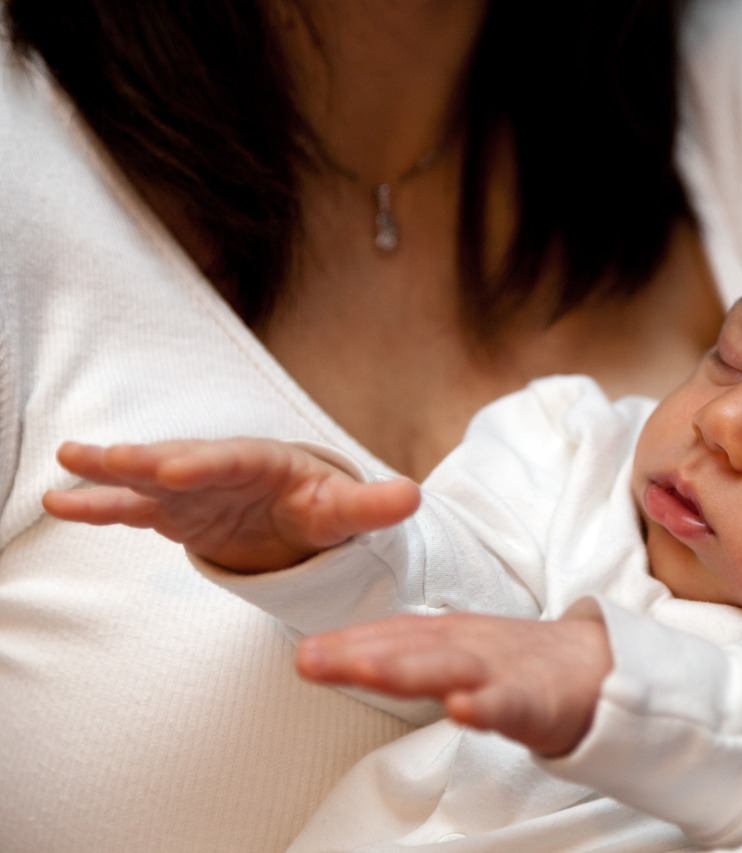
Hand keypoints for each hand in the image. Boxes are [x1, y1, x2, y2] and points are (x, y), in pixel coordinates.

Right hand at [43, 438, 420, 571]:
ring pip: (146, 479)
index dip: (207, 464)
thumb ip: (374, 508)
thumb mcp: (346, 512)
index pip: (235, 460)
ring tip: (68, 465)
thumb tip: (414, 497)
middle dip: (146, 460)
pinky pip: (130, 508)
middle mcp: (219, 468)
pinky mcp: (171, 511)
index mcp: (264, 463)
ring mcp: (190, 490)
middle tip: (111, 459)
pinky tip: (59, 501)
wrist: (294, 515)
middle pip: (180, 460)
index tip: (179, 468)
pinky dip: (99, 504)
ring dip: (110, 473)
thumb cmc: (319, 508)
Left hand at [296, 613, 612, 756]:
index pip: (394, 636)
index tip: (306, 655)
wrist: (600, 669)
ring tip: (366, 670)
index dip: (348, 643)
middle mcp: (470, 648)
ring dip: (408, 668)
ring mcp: (502, 672)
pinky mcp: (535, 701)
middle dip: (360, 653)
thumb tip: (343, 657)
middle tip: (312, 658)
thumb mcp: (458, 654)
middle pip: (410, 648)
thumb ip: (408, 655)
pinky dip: (485, 706)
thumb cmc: (520, 666)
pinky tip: (461, 709)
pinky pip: (507, 705)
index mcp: (450, 638)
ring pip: (451, 669)